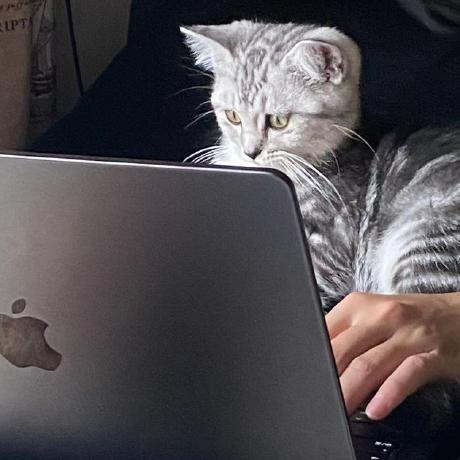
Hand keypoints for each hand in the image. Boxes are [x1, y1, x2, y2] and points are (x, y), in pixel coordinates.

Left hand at [326, 292, 459, 419]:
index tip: (305, 377)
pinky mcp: (432, 355)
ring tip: (340, 409)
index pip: (325, 332)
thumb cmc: (410, 317)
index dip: (313, 358)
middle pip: (342, 350)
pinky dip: (388, 395)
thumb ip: (346, 333)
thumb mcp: (373, 314)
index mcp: (359, 305)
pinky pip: (405, 376)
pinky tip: (376, 410)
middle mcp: (382, 316)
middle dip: (327, 379)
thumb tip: (316, 357)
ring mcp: (408, 335)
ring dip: (350, 391)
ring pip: (368, 365)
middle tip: (319, 398)